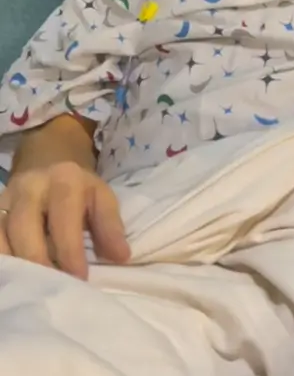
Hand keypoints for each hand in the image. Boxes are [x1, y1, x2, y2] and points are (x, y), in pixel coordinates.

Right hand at [0, 162, 130, 279]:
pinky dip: (1, 260)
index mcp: (64, 179)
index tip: (80, 278)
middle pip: (24, 226)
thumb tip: (121, 256)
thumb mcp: (102, 198)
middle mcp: (30, 185)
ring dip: (14, 265)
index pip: (64, 216)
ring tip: (32, 290)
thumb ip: (111, 226)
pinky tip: (13, 280)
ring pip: (0, 234)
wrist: (48, 162)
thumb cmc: (79, 190)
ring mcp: (5, 198)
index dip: (70, 250)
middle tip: (53, 289)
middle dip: (38, 261)